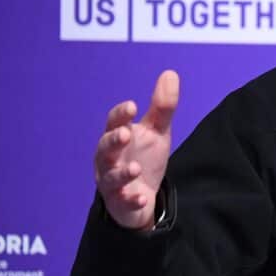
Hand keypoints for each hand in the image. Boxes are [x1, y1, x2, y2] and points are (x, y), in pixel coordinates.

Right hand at [94, 70, 178, 229]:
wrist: (141, 195)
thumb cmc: (144, 158)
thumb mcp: (156, 132)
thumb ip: (162, 107)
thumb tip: (171, 73)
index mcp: (117, 137)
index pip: (114, 122)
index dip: (121, 114)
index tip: (133, 106)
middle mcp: (108, 158)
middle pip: (104, 148)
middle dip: (112, 140)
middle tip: (125, 134)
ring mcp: (111, 181)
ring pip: (110, 177)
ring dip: (122, 173)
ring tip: (134, 168)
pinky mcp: (119, 202)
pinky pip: (123, 202)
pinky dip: (131, 200)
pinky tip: (142, 198)